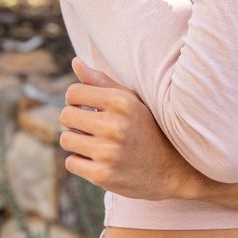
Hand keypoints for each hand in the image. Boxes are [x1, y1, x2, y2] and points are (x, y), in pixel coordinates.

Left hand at [59, 57, 199, 200]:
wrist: (171, 169)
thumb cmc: (147, 128)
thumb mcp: (131, 101)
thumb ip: (102, 81)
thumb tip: (75, 61)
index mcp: (121, 102)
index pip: (74, 92)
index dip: (76, 99)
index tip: (86, 107)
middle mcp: (114, 126)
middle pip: (66, 116)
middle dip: (75, 120)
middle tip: (91, 127)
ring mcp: (108, 152)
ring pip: (66, 140)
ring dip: (77, 142)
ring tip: (97, 143)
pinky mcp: (103, 176)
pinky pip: (71, 163)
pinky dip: (81, 162)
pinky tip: (99, 160)